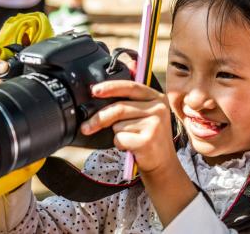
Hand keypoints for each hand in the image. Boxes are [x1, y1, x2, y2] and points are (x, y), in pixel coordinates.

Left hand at [81, 80, 197, 225]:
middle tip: (87, 126)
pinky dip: (120, 145)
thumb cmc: (148, 136)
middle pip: (119, 108)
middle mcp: (159, 108)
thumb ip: (129, 102)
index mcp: (157, 97)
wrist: (162, 162)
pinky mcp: (148, 140)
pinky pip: (120, 139)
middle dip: (99, 118)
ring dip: (116, 134)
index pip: (130, 87)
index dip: (111, 87)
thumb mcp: (145, 114)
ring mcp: (155, 124)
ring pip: (118, 125)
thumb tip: (100, 92)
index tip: (94, 91)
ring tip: (129, 139)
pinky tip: (131, 147)